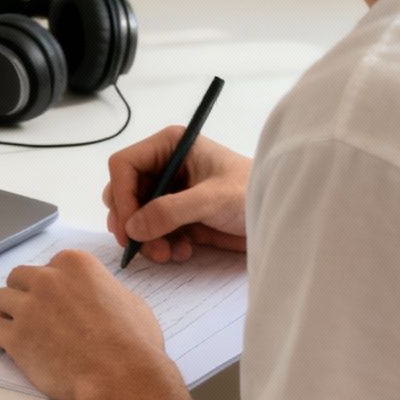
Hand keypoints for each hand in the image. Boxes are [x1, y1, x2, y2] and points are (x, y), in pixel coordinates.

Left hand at [0, 248, 167, 399]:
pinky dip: (0, 339)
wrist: (122, 376)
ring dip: (7, 313)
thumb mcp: (128, 301)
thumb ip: (102, 290)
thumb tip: (97, 297)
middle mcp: (48, 280)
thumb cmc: (134, 343)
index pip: (48, 266)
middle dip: (23, 294)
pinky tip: (11, 348)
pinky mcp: (16, 337)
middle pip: (18, 278)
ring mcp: (28, 308)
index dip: (50, 285)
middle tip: (33, 314)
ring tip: (19, 330)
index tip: (52, 300)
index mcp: (75, 264)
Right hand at [101, 127, 251, 263]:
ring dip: (145, 238)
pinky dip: (160, 244)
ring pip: (135, 215)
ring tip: (166, 253)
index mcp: (170, 146)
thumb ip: (170, 211)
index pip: (124, 165)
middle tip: (141, 247)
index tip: (129, 227)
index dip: (121, 195)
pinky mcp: (178, 215)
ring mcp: (170, 192)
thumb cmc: (252, 194)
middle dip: (131, 222)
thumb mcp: (212, 199)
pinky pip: (152, 231)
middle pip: (124, 192)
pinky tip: (182, 251)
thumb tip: (133, 227)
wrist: (278, 216)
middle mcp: (165, 166)